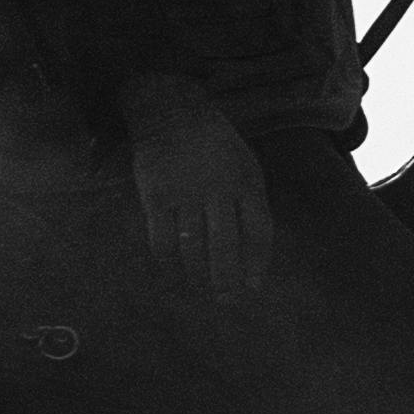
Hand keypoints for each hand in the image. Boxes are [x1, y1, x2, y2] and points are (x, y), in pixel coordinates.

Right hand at [130, 85, 278, 304]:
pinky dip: (168, 264)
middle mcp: (218, 189)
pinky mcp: (156, 197)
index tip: (254, 286)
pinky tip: (174, 274)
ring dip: (198, 276)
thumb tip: (253, 250)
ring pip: (193, 248)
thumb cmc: (216, 145)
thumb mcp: (246, 164)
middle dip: (228, 279)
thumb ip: (251, 202)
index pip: (258, 231)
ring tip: (202, 290)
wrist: (172, 113)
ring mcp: (186, 193)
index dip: (257, 263)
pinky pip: (162, 241)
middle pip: (225, 246)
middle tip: (228, 299)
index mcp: (247, 180)